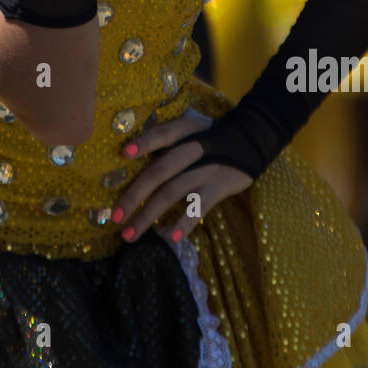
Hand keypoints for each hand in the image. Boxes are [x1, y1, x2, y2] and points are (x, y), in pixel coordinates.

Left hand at [110, 108, 252, 245]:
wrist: (251, 139)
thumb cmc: (209, 137)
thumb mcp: (191, 129)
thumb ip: (167, 141)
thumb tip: (129, 160)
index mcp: (184, 130)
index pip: (162, 134)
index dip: (144, 143)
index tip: (124, 154)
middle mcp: (194, 148)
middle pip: (160, 171)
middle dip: (134, 194)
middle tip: (115, 216)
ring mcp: (207, 169)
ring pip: (172, 192)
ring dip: (149, 215)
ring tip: (130, 234)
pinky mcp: (219, 187)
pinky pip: (199, 207)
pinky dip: (184, 222)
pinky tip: (171, 237)